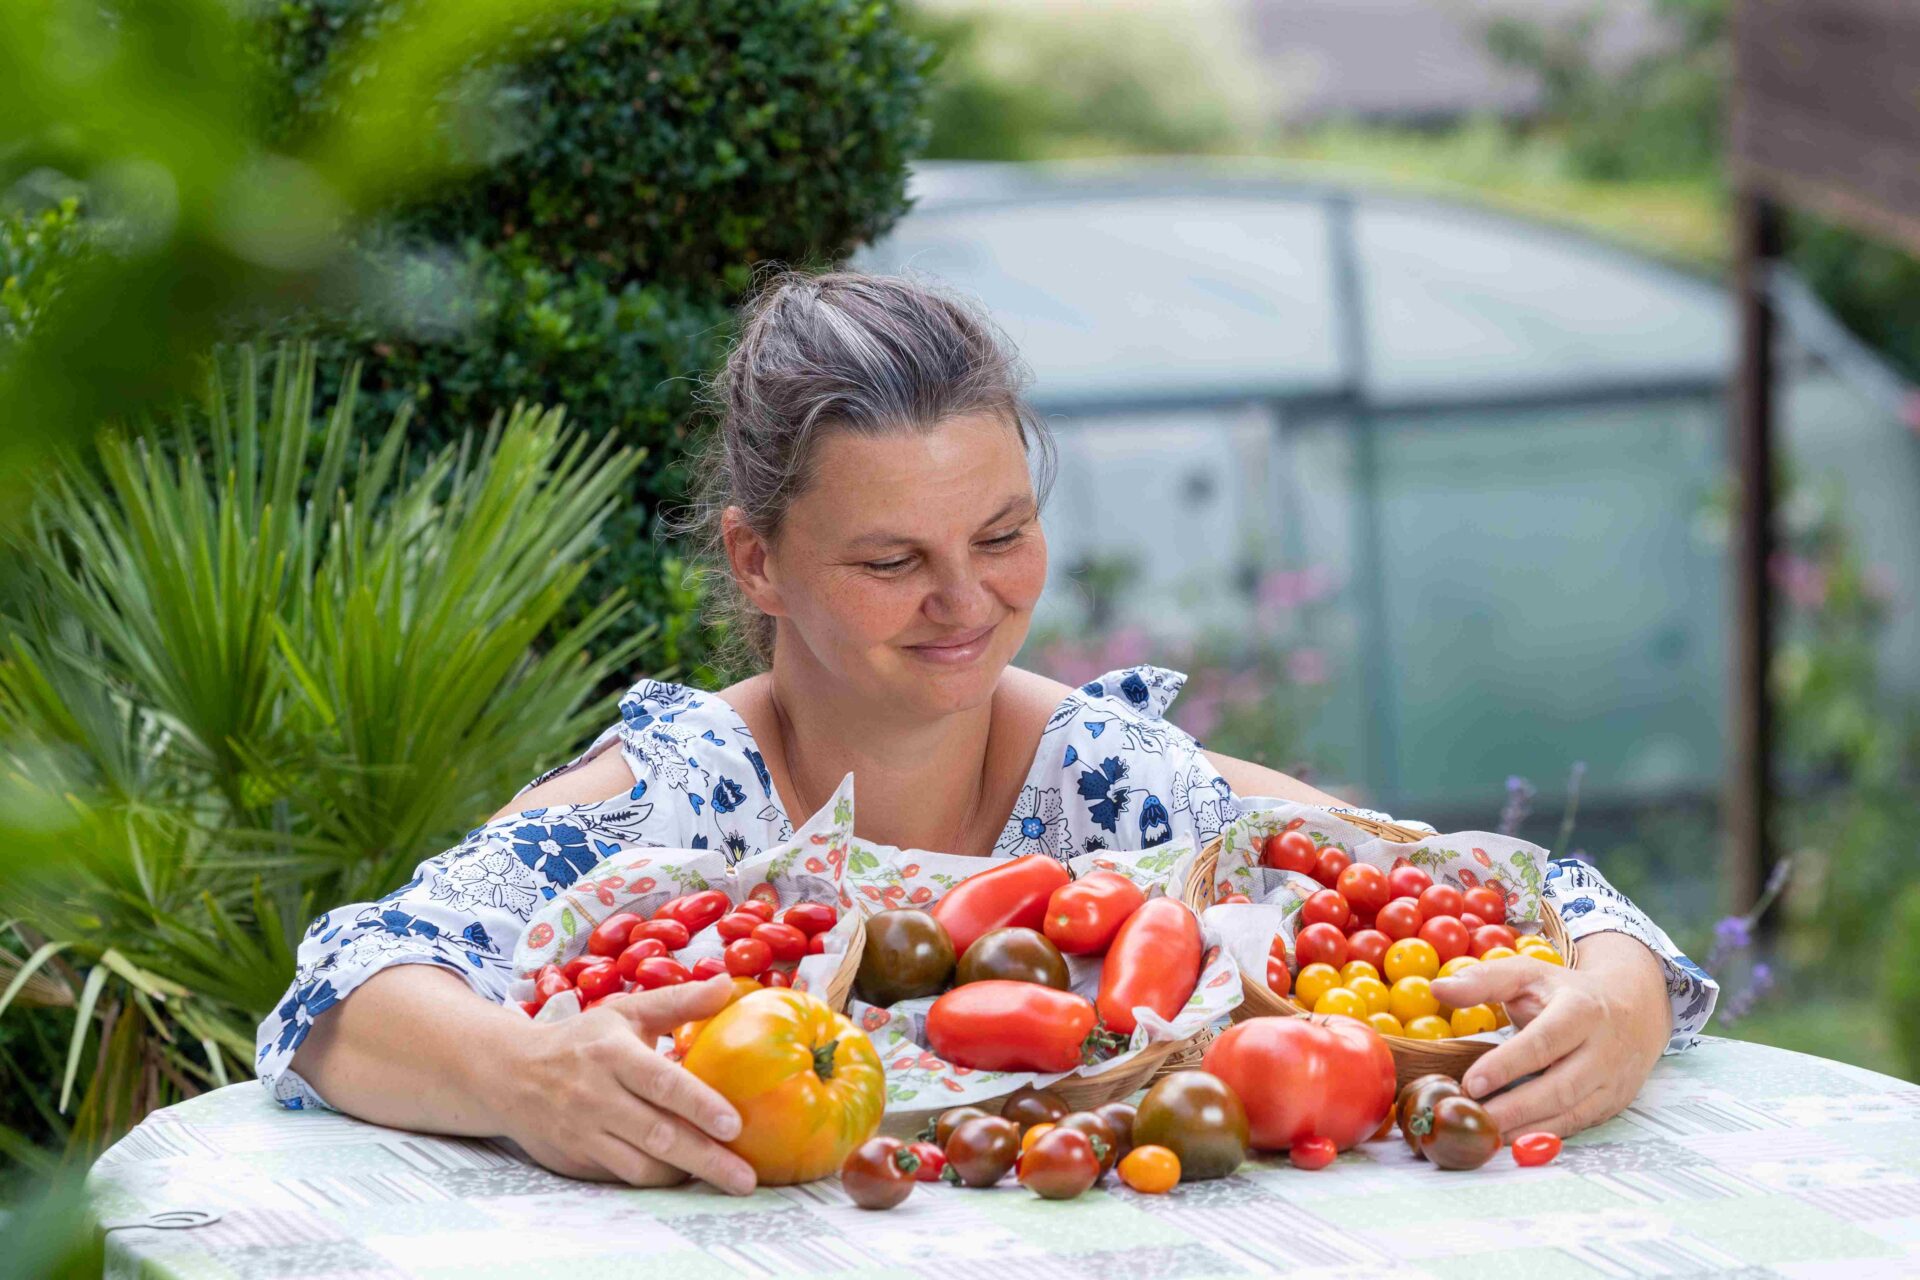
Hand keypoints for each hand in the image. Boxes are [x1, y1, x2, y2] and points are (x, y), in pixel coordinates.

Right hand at [490, 974, 755, 1193]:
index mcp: (613, 1054)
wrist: (509, 1073)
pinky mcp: (575, 1159)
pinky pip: (623, 1176)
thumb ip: (679, 1001)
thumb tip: (728, 984)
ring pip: (641, 1164)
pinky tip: (684, 1175)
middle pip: (658, 1134)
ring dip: (684, 1173)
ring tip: (725, 1177)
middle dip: (706, 1159)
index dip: (700, 1106)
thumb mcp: (626, 1012)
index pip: (662, 1082)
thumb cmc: (582, 1040)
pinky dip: (657, 1178)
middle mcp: (596, 1096)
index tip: (735, 1126)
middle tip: (745, 1178)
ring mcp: (583, 1133)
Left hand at [1430, 934, 1668, 1137]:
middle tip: (1475, 1117)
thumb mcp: (1528, 974)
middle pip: (1560, 1087)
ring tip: (1487, 1133)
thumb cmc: (1566, 992)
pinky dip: (1544, 1134)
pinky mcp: (1613, 1104)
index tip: (1472, 1083)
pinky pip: (1577, 1125)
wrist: (1634, 1009)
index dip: (1507, 1065)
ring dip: (1527, 1128)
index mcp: (1581, 1011)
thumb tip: (1438, 988)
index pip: (1544, 1042)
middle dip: (1515, 1108)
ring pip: (1571, 1113)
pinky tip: (1512, 1138)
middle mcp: (1603, 1049)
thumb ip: (1483, 980)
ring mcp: (1612, 1080)